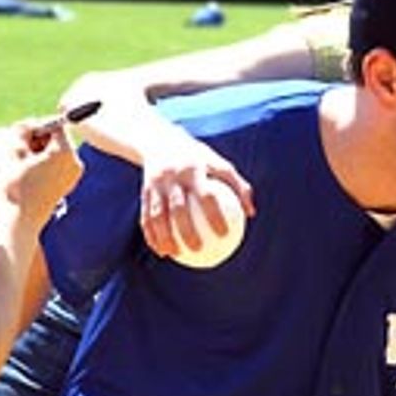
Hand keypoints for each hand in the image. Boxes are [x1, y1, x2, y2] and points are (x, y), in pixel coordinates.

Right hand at [2, 121, 82, 229]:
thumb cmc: (17, 185)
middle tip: (18, 144)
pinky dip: (44, 162)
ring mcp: (74, 175)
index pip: (56, 127)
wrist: (22, 219)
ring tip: (21, 158)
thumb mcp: (15, 152)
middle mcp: (75, 162)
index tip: (21, 132)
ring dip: (39, 150)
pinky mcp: (68, 184)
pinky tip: (28, 169)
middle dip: (38, 138)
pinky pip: (57, 165)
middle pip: (58, 139)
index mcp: (65, 153)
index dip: (37, 126)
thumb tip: (29, 123)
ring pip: (56, 152)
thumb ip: (22, 131)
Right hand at [139, 126, 254, 257]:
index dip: (215, 214)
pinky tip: (160, 250)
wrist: (159, 140)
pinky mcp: (144, 190)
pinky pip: (145, 216)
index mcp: (193, 169)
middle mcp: (172, 176)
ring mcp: (155, 184)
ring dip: (163, 237)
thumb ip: (237, 185)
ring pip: (156, 215)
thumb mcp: (219, 163)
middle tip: (198, 249)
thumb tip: (251, 213)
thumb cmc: (197, 157)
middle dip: (186, 230)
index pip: (205, 195)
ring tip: (173, 255)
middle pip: (177, 208)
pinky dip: (150, 234)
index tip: (224, 234)